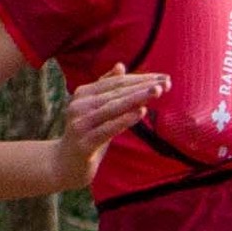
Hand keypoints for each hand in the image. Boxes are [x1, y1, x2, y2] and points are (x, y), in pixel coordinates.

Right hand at [55, 64, 167, 186]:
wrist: (65, 164)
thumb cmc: (87, 134)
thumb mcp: (96, 109)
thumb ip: (106, 88)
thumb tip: (121, 66)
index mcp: (84, 93)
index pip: (117, 82)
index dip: (141, 78)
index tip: (164, 77)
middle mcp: (80, 105)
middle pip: (117, 92)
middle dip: (143, 86)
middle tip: (166, 82)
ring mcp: (81, 123)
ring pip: (113, 107)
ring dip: (137, 98)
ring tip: (157, 91)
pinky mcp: (84, 143)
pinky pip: (108, 129)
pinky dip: (124, 120)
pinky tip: (141, 112)